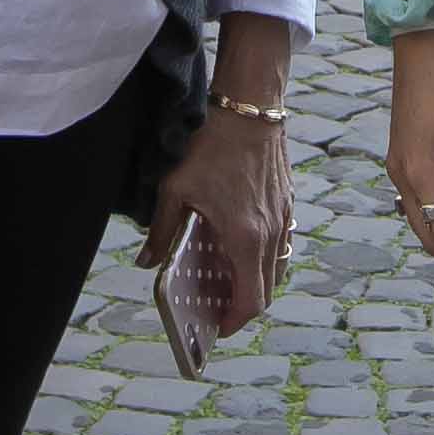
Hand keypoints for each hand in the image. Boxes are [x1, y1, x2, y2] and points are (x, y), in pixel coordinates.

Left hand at [142, 107, 288, 345]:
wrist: (249, 107)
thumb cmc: (212, 146)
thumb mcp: (176, 190)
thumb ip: (162, 232)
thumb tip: (146, 263)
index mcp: (245, 238)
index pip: (251, 300)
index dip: (234, 321)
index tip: (215, 327)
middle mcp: (270, 234)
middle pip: (266, 291)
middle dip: (242, 307)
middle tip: (216, 309)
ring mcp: (283, 219)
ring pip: (276, 269)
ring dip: (255, 283)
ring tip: (226, 282)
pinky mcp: (287, 204)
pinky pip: (281, 245)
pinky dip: (264, 258)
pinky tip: (240, 248)